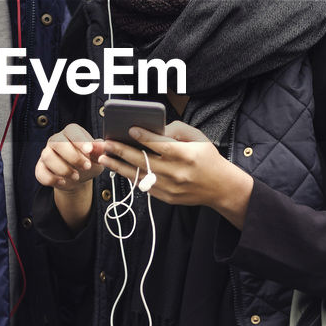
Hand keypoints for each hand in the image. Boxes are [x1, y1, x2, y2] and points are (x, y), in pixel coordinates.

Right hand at [35, 123, 105, 190]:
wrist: (78, 178)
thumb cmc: (88, 162)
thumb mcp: (97, 157)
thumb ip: (99, 150)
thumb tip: (101, 146)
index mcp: (71, 133)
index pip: (71, 130)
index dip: (79, 139)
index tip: (89, 150)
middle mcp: (56, 140)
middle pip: (57, 142)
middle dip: (73, 156)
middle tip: (87, 166)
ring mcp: (46, 153)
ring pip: (47, 157)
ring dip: (63, 168)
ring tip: (76, 176)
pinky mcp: (41, 167)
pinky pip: (40, 172)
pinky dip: (51, 179)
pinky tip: (62, 182)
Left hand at [99, 119, 253, 228]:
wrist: (220, 188)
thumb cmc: (208, 158)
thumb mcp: (199, 138)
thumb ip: (177, 130)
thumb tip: (155, 129)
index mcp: (186, 156)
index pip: (161, 145)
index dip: (144, 136)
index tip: (130, 128)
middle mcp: (177, 173)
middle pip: (144, 161)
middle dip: (122, 151)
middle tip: (107, 144)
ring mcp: (170, 188)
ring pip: (139, 175)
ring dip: (119, 166)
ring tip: (104, 158)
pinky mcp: (167, 197)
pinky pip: (144, 186)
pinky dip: (131, 176)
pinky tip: (119, 168)